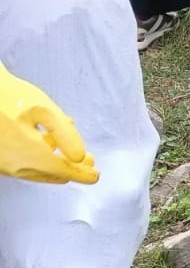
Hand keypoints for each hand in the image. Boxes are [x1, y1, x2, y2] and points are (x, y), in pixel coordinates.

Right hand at [0, 61, 97, 184]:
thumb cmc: (11, 98)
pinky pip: (22, 163)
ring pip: (35, 170)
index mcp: (31, 156)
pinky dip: (39, 158)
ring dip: (55, 164)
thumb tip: (80, 157)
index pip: (64, 171)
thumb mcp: (45, 111)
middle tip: (88, 162)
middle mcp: (15, 166)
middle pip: (50, 173)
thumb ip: (66, 135)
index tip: (95, 176)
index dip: (82, 174)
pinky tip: (47, 143)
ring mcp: (3, 164)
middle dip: (71, 169)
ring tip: (72, 156)